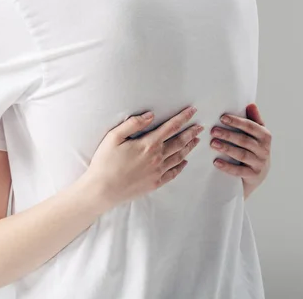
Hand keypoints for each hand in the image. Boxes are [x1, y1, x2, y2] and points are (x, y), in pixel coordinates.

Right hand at [84, 106, 203, 210]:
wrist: (102, 190)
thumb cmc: (105, 162)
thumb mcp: (114, 137)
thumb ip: (133, 124)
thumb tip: (150, 115)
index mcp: (148, 144)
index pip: (171, 127)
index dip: (183, 117)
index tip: (192, 111)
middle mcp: (157, 158)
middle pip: (179, 142)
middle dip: (191, 133)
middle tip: (200, 127)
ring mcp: (158, 172)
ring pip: (179, 157)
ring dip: (189, 148)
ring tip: (196, 141)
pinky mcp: (155, 183)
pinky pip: (173, 173)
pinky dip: (181, 166)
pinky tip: (184, 162)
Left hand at [210, 103, 271, 199]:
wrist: (258, 175)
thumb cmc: (254, 149)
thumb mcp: (256, 135)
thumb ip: (253, 120)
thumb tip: (251, 104)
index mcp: (265, 136)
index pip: (251, 126)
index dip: (237, 121)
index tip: (222, 118)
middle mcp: (264, 149)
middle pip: (245, 140)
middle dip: (228, 135)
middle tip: (213, 130)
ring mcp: (259, 163)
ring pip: (242, 155)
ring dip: (227, 148)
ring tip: (213, 144)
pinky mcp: (253, 176)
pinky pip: (239, 171)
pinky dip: (227, 167)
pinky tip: (216, 162)